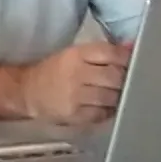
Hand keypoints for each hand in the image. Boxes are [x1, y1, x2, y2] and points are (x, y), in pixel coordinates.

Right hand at [18, 41, 132, 124]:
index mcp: (76, 54)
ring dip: (118, 97)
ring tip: (115, 94)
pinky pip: (103, 113)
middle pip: (115, 76)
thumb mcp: (75, 55)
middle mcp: (76, 73)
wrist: (28, 91)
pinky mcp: (75, 114)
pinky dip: (108, 111)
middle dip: (126, 80)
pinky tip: (104, 106)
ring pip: (112, 97)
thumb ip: (104, 52)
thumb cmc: (56, 71)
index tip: (131, 64)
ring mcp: (75, 96)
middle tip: (126, 82)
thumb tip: (132, 46)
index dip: (127, 59)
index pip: (112, 53)